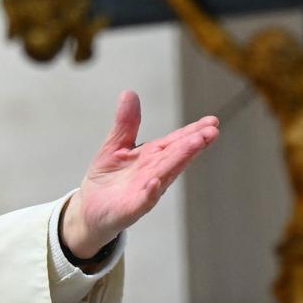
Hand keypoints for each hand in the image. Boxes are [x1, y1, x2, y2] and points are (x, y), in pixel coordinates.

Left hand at [61, 91, 218, 258]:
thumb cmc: (107, 178)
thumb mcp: (115, 144)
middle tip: (211, 131)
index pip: (175, 141)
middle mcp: (154, 173)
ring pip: (165, 174)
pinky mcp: (131, 208)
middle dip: (193, 144)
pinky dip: (150, 192)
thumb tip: (129, 93)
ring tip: (195, 144)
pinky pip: (142, 201)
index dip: (193, 132)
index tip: (212, 122)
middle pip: (175, 156)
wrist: (90, 209)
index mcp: (151, 157)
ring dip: (180, 160)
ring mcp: (145, 191)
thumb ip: (126, 123)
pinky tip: (155, 182)